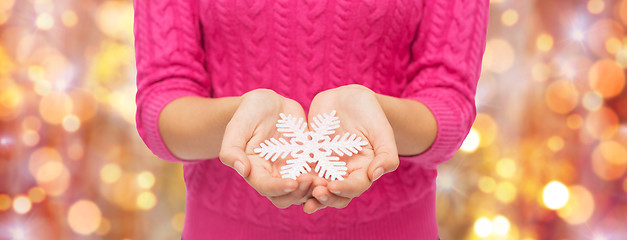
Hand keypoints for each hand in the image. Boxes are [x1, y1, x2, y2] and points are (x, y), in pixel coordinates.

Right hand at [219, 89, 314, 207]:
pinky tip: (335, 173)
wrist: (269, 103)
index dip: (279, 188)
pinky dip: (325, 179)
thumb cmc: (249, 112)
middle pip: (286, 197)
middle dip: (300, 193)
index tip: (293, 182)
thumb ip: (232, 149)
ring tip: (325, 180)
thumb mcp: (238, 126)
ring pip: (303, 192)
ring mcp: (291, 171)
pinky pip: (317, 176)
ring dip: (314, 190)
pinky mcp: (306, 163)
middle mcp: (272, 176)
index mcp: (254, 170)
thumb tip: (242, 170)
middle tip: (313, 181)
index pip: (265, 187)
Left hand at [303, 84, 398, 212]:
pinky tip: (286, 179)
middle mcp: (345, 173)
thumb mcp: (381, 129)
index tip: (333, 186)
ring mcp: (326, 167)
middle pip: (336, 194)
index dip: (346, 189)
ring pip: (317, 187)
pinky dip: (295, 178)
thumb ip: (386, 153)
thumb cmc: (370, 112)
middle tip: (315, 194)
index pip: (356, 186)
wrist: (348, 98)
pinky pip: (301, 171)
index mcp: (364, 169)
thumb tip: (376, 174)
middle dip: (326, 197)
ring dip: (308, 193)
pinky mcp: (310, 158)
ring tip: (299, 194)